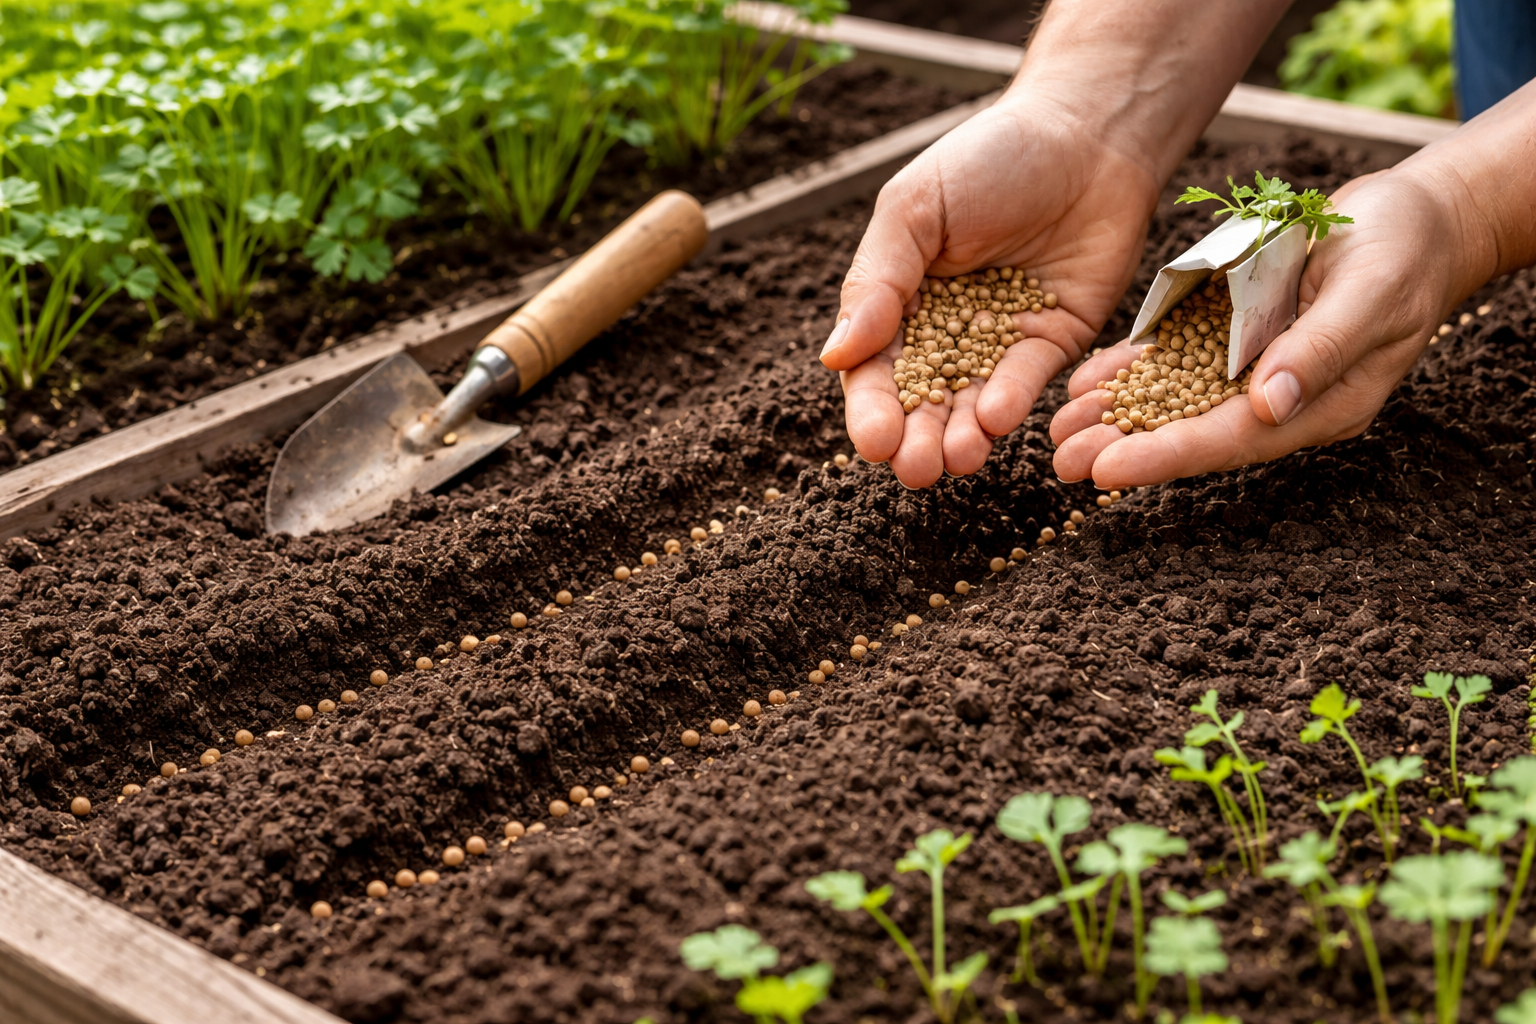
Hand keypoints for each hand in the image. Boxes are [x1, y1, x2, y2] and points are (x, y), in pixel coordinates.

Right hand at [818, 93, 1160, 487]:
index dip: (871, 409)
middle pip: (921, 400)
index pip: (874, 369)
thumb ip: (878, 282)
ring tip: (957, 459)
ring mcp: (999, 340)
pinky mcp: (1054, 340)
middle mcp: (945, 329)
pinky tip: (997, 419)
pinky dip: (1011, 400)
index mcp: (898, 301)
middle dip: (915, 439)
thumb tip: (836, 355)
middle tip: (914, 469)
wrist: (1087, 131)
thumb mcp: (914, 208)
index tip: (873, 441)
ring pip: (973, 403)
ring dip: (962, 436)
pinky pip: (1027, 380)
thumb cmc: (990, 157)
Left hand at [1049, 168, 1465, 486]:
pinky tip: (1085, 381)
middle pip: (1193, 434)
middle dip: (1125, 448)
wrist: (1418, 215)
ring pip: (1176, 404)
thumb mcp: (1373, 290)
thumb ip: (1322, 349)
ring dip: (1117, 417)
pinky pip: (1177, 364)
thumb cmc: (1405, 247)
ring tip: (1056, 431)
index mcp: (1322, 405)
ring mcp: (1258, 372)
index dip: (1166, 457)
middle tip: (1059, 463)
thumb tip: (1268, 406)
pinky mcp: (1239, 340)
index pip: (1232, 441)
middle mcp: (1282, 399)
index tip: (1107, 472)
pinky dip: (1133, 373)